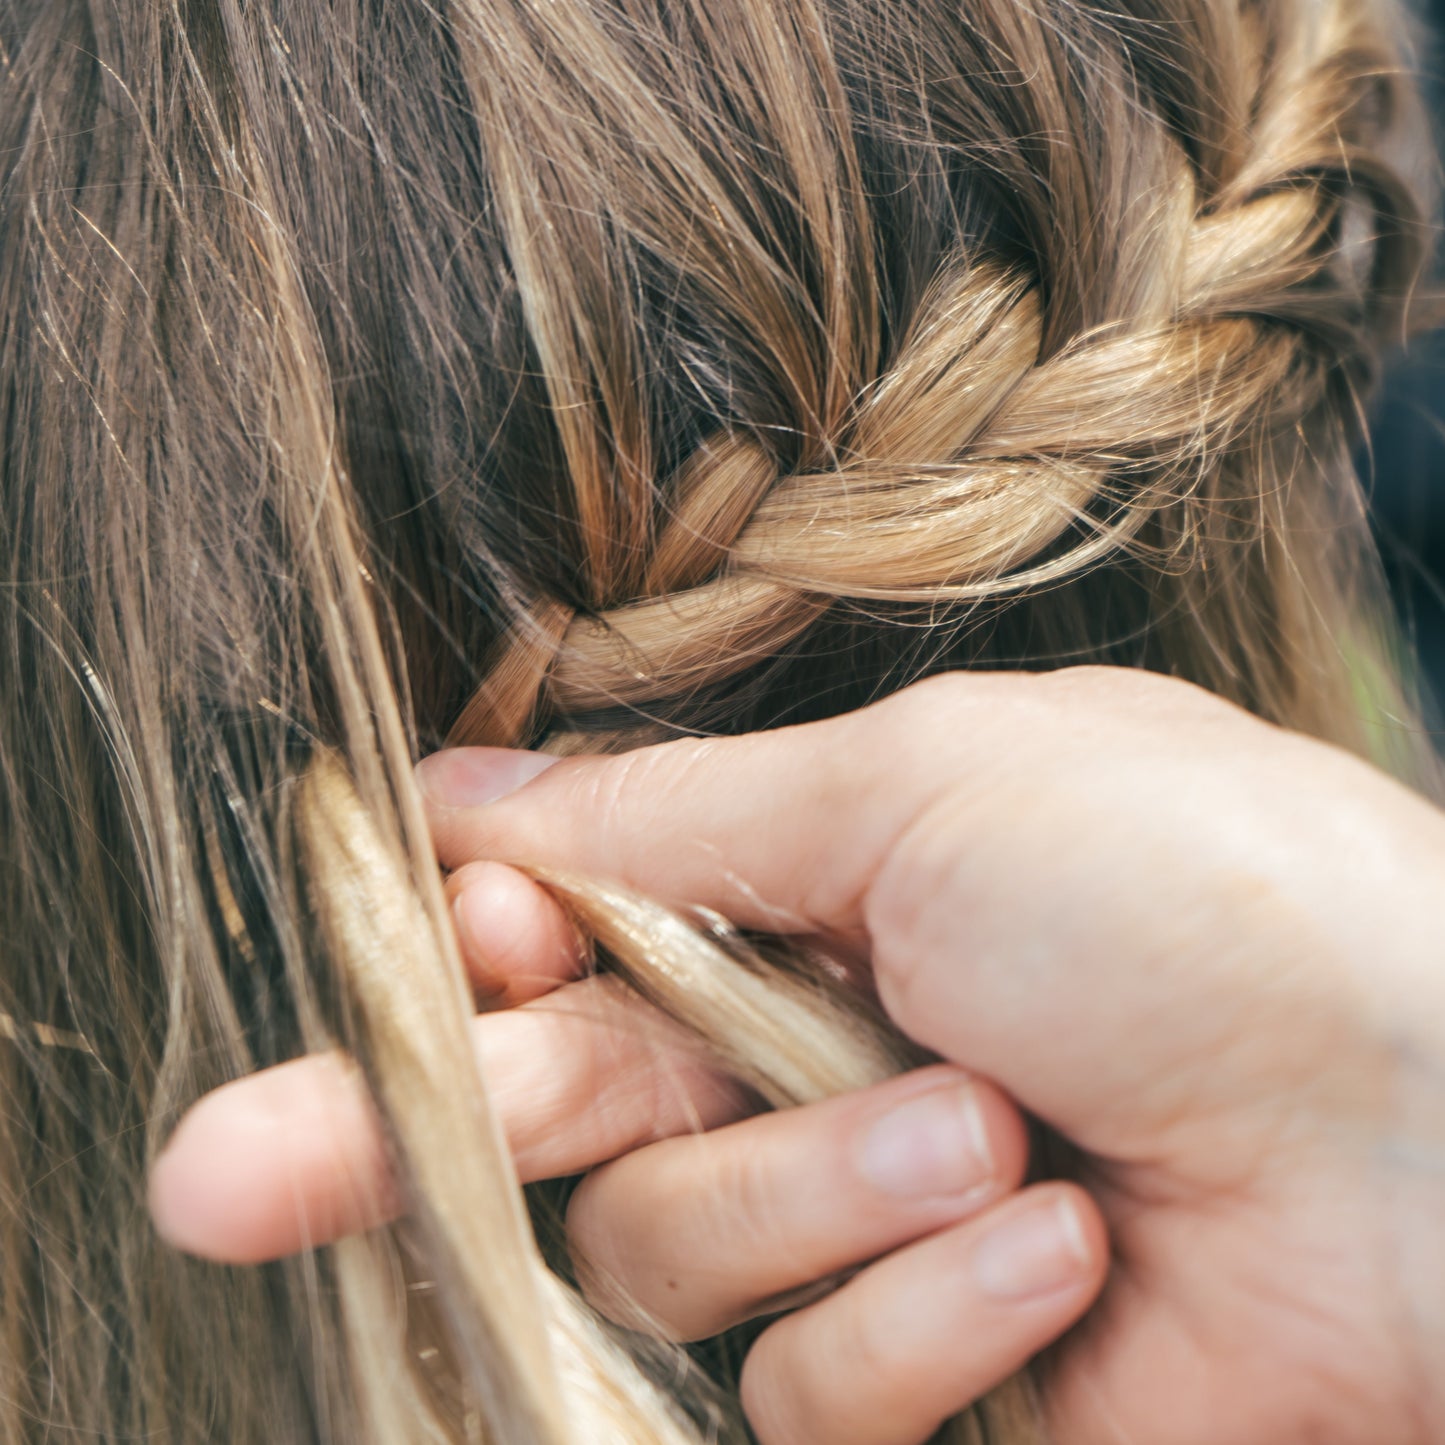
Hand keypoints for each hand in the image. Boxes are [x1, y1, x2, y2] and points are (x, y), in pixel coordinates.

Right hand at [149, 853, 1099, 1442]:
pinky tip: (1065, 1238)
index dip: (457, 961)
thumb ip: (676, 817)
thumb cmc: (1196, 888)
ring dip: (819, 1187)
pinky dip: (931, 1305)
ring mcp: (858, 1220)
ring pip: (679, 1251)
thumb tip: (478, 793)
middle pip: (541, 1114)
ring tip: (996, 1123)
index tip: (391, 965)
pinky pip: (815, 1381)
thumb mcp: (917, 788)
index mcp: (799, 892)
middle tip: (219, 1178)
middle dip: (388, 1135)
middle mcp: (803, 1056)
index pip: (558, 934)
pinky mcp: (929, 1370)